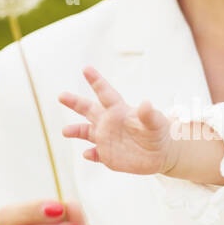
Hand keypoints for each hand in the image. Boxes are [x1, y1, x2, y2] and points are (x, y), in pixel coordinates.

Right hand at [59, 66, 176, 174]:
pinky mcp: (108, 155)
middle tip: (62, 95)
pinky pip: (96, 154)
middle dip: (74, 102)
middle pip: (88, 109)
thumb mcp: (156, 122)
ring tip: (66, 131)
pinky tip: (87, 154)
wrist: (161, 153)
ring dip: (76, 131)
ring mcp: (106, 139)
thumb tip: (146, 103)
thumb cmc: (159, 132)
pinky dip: (91, 154)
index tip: (86, 69)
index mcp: (119, 110)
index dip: (96, 81)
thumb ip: (149, 114)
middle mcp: (109, 122)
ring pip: (86, 132)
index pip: (105, 93)